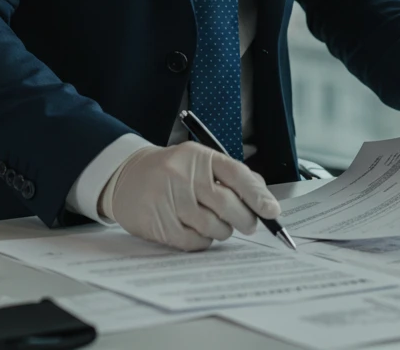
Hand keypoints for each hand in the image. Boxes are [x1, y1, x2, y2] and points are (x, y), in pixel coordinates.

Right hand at [99, 142, 280, 251]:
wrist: (127, 176)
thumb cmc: (172, 170)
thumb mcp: (200, 162)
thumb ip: (231, 176)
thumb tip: (264, 199)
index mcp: (199, 157)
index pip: (236, 175)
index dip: (258, 195)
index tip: (272, 211)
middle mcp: (184, 175)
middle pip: (228, 205)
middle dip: (245, 219)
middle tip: (248, 224)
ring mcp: (170, 200)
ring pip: (214, 227)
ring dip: (222, 230)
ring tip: (214, 222)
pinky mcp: (160, 224)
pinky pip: (195, 242)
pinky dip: (203, 241)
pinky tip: (195, 229)